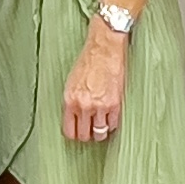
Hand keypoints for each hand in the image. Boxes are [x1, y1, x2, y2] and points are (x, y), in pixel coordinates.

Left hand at [63, 17, 129, 142]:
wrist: (104, 48)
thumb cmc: (88, 60)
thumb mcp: (71, 82)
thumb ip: (72, 102)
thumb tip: (74, 117)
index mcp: (70, 100)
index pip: (69, 131)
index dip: (75, 134)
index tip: (78, 132)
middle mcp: (84, 105)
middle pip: (85, 136)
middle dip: (88, 134)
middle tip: (91, 130)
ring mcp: (100, 106)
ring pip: (100, 133)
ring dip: (101, 132)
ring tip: (101, 126)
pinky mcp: (115, 103)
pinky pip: (113, 124)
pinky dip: (112, 124)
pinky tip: (110, 117)